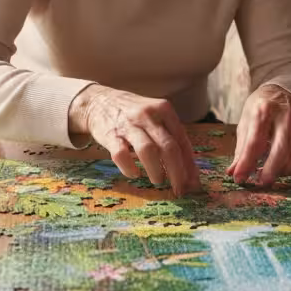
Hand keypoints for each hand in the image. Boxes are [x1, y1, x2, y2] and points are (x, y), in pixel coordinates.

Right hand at [69, 85, 200, 194]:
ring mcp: (128, 124)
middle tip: (179, 189)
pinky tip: (134, 174)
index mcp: (163, 109)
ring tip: (158, 180)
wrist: (97, 101)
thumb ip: (171, 136)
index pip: (182, 140)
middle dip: (177, 172)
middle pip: (168, 147)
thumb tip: (189, 170)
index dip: (189, 164)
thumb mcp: (155, 115)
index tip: (192, 183)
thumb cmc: (133, 113)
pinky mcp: (110, 135)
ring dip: (156, 170)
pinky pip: (121, 155)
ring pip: (147, 151)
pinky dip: (129, 168)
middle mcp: (148, 115)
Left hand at [227, 84, 290, 186]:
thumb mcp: (245, 124)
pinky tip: (288, 167)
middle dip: (271, 168)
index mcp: (263, 110)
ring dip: (287, 167)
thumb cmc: (259, 111)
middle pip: (281, 147)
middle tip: (262, 182)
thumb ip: (241, 149)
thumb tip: (232, 173)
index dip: (247, 162)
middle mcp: (285, 115)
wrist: (280, 93)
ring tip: (274, 174)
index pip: (255, 141)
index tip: (239, 178)